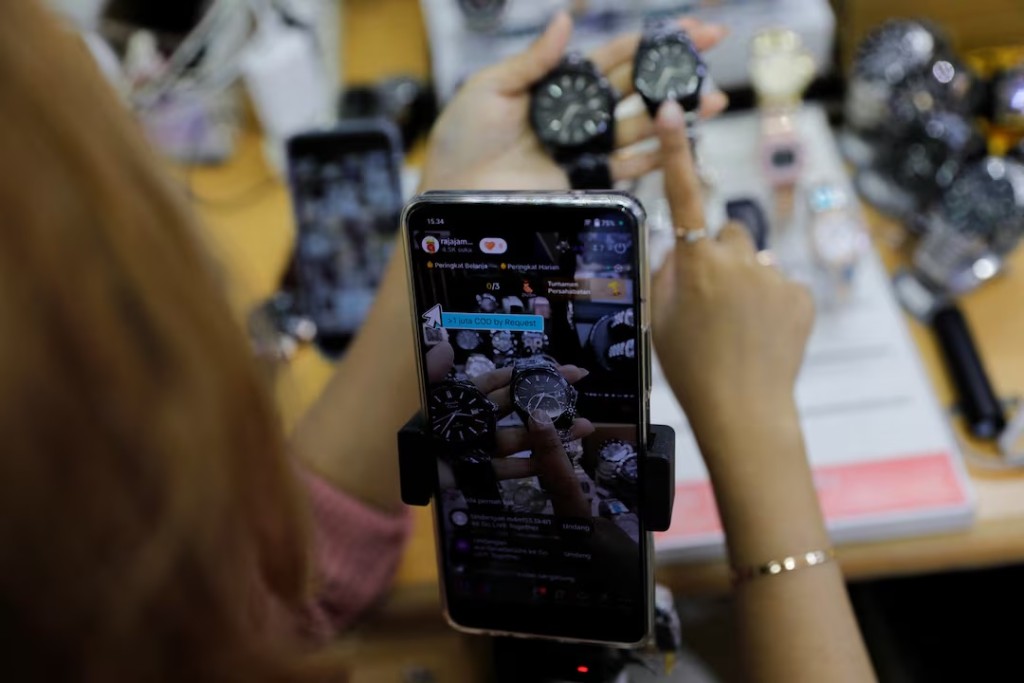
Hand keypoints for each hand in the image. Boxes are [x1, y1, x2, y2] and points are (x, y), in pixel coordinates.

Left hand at [418, 12, 727, 191]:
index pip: (611, 57)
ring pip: (641, 126)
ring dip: (677, 113)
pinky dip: (655, 156)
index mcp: (557, 87)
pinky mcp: (584, 183)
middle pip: (636, 87)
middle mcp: (577, 116)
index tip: (688, 27)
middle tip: (716, 47)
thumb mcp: (490, 88)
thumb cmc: (460, 138)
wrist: (451, 193)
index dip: (649, 41)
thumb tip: (567, 19)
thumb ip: (533, 60)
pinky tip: (681, 141)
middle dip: (676, 68)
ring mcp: (584, 150)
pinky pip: (626, 168)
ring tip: (714, 100)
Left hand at [426, 342, 592, 492]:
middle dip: (550, 398)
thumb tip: (446, 345)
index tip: (558, 366)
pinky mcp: (479, 471)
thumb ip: (434, 373)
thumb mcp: (423, 397)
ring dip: (552, 433)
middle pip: (521, 406)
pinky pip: (507, 469)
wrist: (400, 468)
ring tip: (584, 426)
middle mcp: (482, 419)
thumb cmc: (412, 430)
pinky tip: (553, 461)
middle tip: (580, 388)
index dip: (529, 372)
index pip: (504, 381)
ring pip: (523, 437)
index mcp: (469, 398)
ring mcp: (484, 446)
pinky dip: (529, 465)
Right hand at [650, 101, 814, 444]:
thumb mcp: (659, 320)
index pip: (684, 195)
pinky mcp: (801, 296)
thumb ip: (666, 273)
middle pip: (728, 235)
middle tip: (711, 302)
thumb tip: (679, 248)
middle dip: (720, 256)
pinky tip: (762, 336)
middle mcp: (739, 260)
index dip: (676, 151)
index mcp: (698, 263)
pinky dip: (771, 303)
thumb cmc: (691, 370)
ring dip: (747, 283)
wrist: (744, 412)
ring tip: (739, 329)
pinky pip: (780, 285)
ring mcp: (774, 277)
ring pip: (755, 263)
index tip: (671, 112)